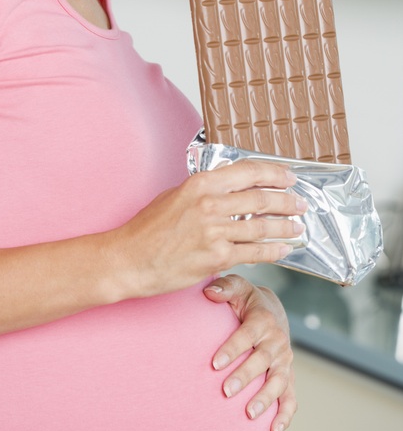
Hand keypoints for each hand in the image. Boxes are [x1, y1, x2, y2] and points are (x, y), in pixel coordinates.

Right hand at [116, 159, 306, 299]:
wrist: (130, 259)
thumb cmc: (147, 230)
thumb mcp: (173, 196)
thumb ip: (203, 191)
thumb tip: (228, 189)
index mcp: (200, 184)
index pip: (248, 171)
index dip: (274, 173)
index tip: (288, 177)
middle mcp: (210, 204)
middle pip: (261, 198)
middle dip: (287, 201)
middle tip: (300, 203)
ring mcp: (215, 231)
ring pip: (262, 226)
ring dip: (285, 227)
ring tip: (296, 227)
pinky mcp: (217, 257)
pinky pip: (254, 252)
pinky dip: (273, 251)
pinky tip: (283, 249)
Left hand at [203, 274, 296, 430]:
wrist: (271, 311)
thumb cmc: (246, 300)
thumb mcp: (237, 287)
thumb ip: (224, 287)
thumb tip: (209, 292)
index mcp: (263, 320)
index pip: (247, 335)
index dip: (232, 349)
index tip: (214, 363)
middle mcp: (277, 341)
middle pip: (262, 361)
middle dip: (245, 377)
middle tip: (226, 391)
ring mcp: (284, 361)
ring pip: (278, 381)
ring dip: (265, 399)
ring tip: (249, 414)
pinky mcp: (288, 376)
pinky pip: (290, 398)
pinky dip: (285, 415)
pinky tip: (273, 430)